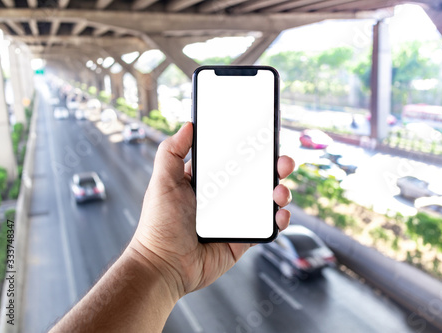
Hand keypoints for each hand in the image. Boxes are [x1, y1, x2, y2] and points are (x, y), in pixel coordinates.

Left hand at [129, 122, 293, 297]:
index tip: (266, 138)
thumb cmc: (159, 225)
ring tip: (280, 192)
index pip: (233, 159)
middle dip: (274, 167)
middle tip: (283, 162)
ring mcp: (235, 218)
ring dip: (280, 191)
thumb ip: (171, 152)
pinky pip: (267, 226)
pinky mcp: (243, 238)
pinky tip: (280, 214)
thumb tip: (188, 125)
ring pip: (266, 200)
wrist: (164, 267)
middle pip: (256, 177)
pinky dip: (279, 219)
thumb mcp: (162, 182)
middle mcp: (223, 197)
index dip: (251, 149)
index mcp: (206, 181)